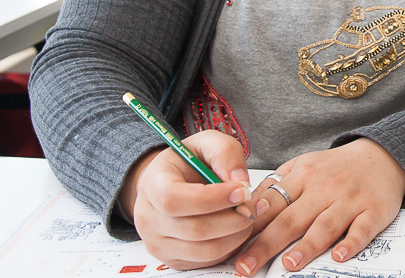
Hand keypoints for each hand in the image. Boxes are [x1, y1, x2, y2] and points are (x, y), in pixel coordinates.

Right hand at [122, 131, 257, 269]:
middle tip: (256, 204)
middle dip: (234, 218)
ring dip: (236, 235)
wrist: (171, 182)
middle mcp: (148, 218)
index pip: (175, 200)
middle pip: (195, 230)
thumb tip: (240, 182)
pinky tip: (237, 227)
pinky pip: (207, 261)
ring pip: (204, 250)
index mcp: (152, 184)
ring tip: (251, 215)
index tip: (242, 191)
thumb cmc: (189, 163)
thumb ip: (225, 153)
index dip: (212, 199)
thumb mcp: (207, 143)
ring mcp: (158, 243)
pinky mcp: (173, 259)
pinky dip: (230, 247)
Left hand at [232, 138, 404, 275]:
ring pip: (325, 225)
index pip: (271, 202)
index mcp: (303, 176)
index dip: (249, 223)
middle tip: (246, 266)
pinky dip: (351, 243)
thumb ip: (277, 185)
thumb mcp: (303, 166)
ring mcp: (350, 200)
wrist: (383, 156)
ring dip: (307, 246)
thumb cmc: (335, 168)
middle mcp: (324, 188)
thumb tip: (245, 207)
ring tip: (288, 265)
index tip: (230, 242)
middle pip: (291, 218)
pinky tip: (339, 256)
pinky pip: (362, 229)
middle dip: (266, 244)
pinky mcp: (374, 211)